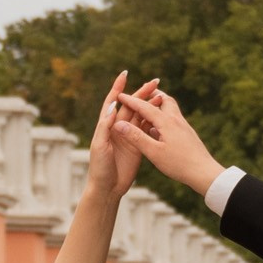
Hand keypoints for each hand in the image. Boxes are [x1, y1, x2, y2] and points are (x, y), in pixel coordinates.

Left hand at [85, 71, 155, 202]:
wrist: (108, 188)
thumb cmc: (99, 167)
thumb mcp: (100, 146)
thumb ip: (105, 127)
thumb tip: (113, 107)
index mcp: (106, 125)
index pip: (112, 101)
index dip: (118, 87)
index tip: (126, 74)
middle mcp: (117, 127)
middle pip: (131, 106)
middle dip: (142, 93)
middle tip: (155, 83)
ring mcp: (128, 136)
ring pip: (141, 116)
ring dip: (150, 105)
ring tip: (162, 96)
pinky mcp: (138, 145)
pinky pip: (147, 129)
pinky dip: (154, 121)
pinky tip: (163, 114)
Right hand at [110, 83, 223, 199]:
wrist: (205, 172)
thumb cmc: (179, 164)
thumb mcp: (154, 152)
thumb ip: (136, 137)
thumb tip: (119, 124)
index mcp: (166, 122)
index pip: (145, 106)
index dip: (131, 101)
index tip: (120, 95)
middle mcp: (176, 120)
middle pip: (163, 99)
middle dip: (151, 95)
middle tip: (140, 93)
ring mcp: (184, 126)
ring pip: (171, 108)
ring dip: (159, 105)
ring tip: (148, 108)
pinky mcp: (188, 134)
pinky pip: (174, 119)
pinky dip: (164, 116)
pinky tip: (159, 128)